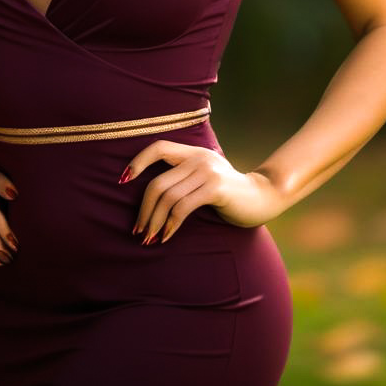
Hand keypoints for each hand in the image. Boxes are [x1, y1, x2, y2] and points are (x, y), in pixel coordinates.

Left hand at [122, 140, 285, 243]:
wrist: (263, 197)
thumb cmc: (229, 193)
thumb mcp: (204, 178)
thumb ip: (184, 178)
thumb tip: (151, 199)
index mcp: (193, 151)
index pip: (158, 147)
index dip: (138, 162)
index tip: (122, 181)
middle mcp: (198, 157)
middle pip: (157, 182)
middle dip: (143, 209)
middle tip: (138, 230)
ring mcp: (207, 171)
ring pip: (167, 196)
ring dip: (154, 221)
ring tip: (149, 238)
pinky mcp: (215, 188)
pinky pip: (183, 207)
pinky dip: (171, 224)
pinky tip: (167, 237)